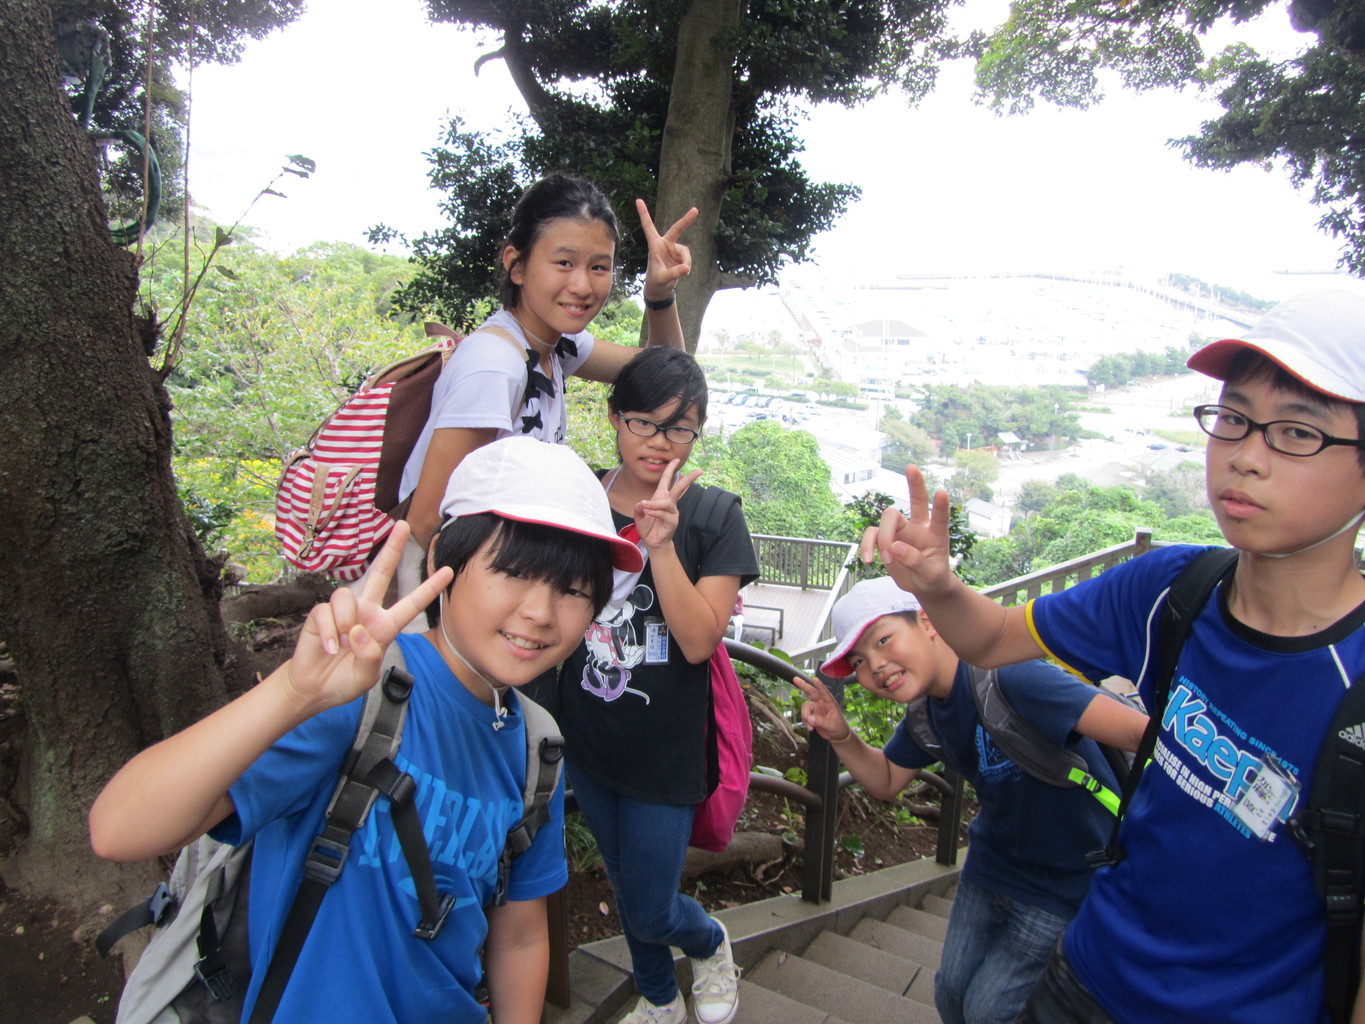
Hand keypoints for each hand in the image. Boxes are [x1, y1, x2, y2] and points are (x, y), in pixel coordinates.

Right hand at [287, 523, 453, 710]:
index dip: (429, 588)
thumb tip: (358, 630)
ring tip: (341, 645)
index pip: (411, 604)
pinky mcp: (321, 614)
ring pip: (346, 596)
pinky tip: (328, 648)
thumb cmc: (345, 681)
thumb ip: (368, 656)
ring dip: (345, 622)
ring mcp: (344, 611)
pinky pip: (326, 612)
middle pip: (381, 573)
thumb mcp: (365, 676)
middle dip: (392, 549)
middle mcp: (367, 612)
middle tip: (402, 525)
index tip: (447, 571)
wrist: (314, 688)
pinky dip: (328, 632)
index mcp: (385, 626)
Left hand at [634, 459, 702, 549]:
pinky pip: (663, 514)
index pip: (667, 480)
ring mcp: (672, 512)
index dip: (670, 469)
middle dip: (689, 479)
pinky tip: (647, 513)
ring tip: (645, 506)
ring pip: (666, 503)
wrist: (652, 541)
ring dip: (655, 504)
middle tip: (700, 471)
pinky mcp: (673, 521)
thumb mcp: (639, 515)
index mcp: (661, 497)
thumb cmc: (648, 526)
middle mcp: (669, 502)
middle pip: (680, 488)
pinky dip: (654, 512)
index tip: (676, 459)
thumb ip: (639, 508)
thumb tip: (642, 503)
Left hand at [637, 198, 696, 300]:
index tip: (638, 200)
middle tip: (695, 210)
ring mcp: (673, 249)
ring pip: (685, 252)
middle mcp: (664, 244)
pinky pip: (688, 259)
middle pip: (676, 230)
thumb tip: (686, 268)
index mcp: (654, 245)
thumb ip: (673, 273)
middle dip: (686, 220)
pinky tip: (684, 273)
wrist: (660, 289)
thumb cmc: (656, 282)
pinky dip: (687, 266)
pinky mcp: (680, 256)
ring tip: (684, 273)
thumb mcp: (663, 278)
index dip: (644, 213)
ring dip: (686, 262)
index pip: (648, 227)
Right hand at [791, 673, 851, 742]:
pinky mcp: (811, 715)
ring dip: (805, 716)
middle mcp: (822, 703)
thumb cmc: (838, 728)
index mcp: (830, 703)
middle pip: (812, 693)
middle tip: (796, 679)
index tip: (814, 679)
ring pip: (805, 708)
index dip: (819, 686)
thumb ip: (821, 722)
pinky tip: (811, 728)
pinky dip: (805, 722)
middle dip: (804, 686)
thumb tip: (811, 719)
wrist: (836, 736)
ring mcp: (816, 708)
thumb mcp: (832, 725)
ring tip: (811, 727)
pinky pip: (804, 716)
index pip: (824, 693)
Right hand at [860, 465, 955, 598]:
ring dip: (883, 539)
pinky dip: (867, 546)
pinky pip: (872, 534)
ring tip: (886, 560)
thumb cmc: (932, 578)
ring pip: (888, 519)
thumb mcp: (930, 575)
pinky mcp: (885, 538)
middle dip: (915, 484)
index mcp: (937, 535)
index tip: (941, 493)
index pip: (940, 518)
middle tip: (911, 467)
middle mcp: (919, 527)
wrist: (922, 586)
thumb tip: (895, 547)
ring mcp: (901, 531)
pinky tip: (867, 560)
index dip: (941, 506)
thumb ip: (915, 561)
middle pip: (916, 500)